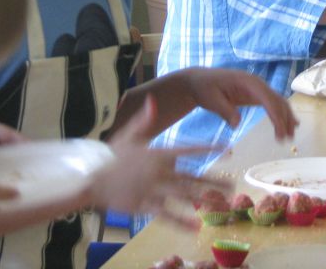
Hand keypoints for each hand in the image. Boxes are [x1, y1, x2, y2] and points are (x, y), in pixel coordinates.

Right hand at [97, 96, 231, 229]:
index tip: (228, 149)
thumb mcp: (129, 135)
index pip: (191, 150)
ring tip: (223, 205)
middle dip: (214, 182)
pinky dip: (181, 221)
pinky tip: (195, 226)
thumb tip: (152, 100)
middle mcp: (160, 171)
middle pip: (193, 177)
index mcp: (159, 153)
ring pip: (184, 196)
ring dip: (205, 201)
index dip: (210, 149)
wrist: (90, 178)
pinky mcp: (144, 205)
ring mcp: (153, 189)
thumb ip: (145, 119)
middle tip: (234, 186)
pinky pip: (166, 215)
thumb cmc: (112, 156)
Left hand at [185, 68, 297, 141]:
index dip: (276, 115)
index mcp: (248, 82)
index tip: (281, 133)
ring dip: (287, 117)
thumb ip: (225, 111)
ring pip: (278, 101)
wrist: (200, 81)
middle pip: (277, 100)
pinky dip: (281, 114)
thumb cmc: (205, 89)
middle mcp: (257, 83)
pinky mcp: (256, 94)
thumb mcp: (212, 100)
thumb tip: (236, 125)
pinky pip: (273, 103)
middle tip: (288, 138)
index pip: (267, 98)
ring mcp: (258, 88)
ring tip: (291, 135)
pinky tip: (289, 124)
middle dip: (285, 119)